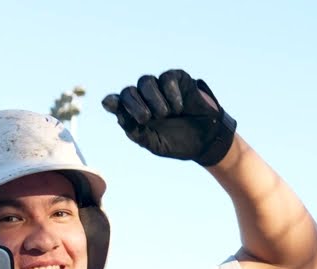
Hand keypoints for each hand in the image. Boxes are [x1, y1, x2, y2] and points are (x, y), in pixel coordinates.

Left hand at [101, 69, 236, 166]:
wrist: (206, 141)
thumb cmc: (177, 142)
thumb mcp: (154, 142)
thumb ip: (135, 130)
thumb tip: (115, 114)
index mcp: (135, 114)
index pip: (117, 103)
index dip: (113, 102)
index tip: (109, 104)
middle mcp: (144, 98)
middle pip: (128, 91)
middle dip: (134, 104)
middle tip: (146, 118)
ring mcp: (160, 87)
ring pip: (146, 82)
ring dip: (153, 99)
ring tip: (166, 114)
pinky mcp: (178, 79)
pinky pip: (167, 78)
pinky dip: (171, 93)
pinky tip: (179, 108)